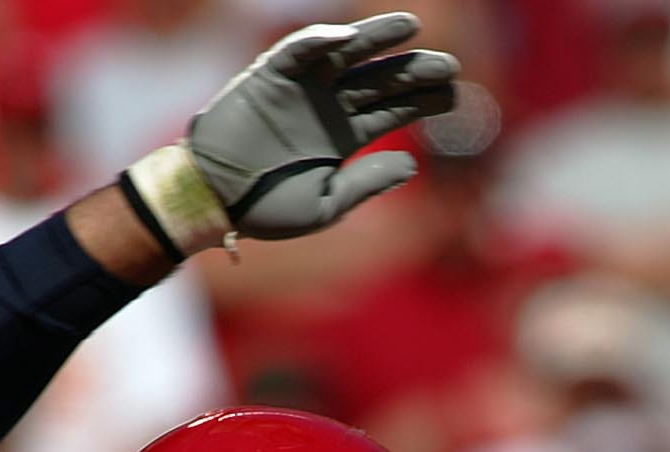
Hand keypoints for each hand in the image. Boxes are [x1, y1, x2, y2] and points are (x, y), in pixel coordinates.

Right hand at [129, 13, 458, 253]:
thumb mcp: (325, 204)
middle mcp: (327, 107)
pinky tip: (348, 37)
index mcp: (344, 137)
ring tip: (412, 25)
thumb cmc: (265, 208)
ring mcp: (301, 89)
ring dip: (376, 38)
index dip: (424, 100)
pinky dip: (319, 41)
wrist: (213, 202)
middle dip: (413, 70)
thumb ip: (367, 183)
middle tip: (450, 65)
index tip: (456, 95)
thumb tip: (412, 164)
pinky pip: (296, 52)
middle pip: (379, 80)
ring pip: (346, 55)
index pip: (392, 110)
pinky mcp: (269, 77)